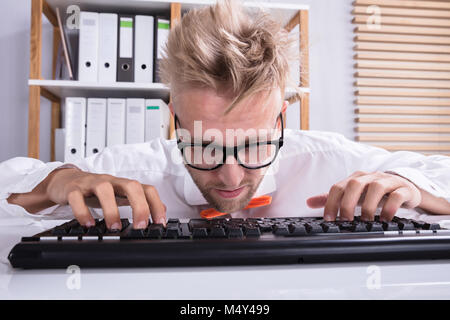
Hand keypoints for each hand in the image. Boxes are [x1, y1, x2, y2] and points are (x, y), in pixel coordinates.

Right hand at [45, 168, 165, 228]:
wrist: (65, 181)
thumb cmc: (95, 190)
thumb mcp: (119, 195)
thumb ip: (140, 202)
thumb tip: (163, 210)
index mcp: (124, 185)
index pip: (147, 189)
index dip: (156, 205)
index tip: (160, 223)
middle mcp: (111, 182)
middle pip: (131, 185)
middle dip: (139, 206)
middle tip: (140, 226)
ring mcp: (91, 183)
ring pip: (105, 189)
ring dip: (112, 210)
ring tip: (114, 227)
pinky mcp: (73, 189)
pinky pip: (77, 197)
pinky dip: (83, 212)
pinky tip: (88, 225)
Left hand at [306, 171, 421, 221]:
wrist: (404, 188)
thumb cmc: (374, 193)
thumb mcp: (353, 195)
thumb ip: (332, 198)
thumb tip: (308, 202)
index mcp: (355, 178)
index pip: (338, 187)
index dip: (331, 203)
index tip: (329, 220)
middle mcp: (370, 177)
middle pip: (355, 184)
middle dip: (348, 203)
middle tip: (346, 220)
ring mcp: (388, 181)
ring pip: (376, 187)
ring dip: (369, 206)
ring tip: (366, 221)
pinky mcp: (403, 189)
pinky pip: (397, 195)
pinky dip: (390, 207)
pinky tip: (385, 218)